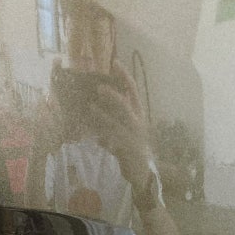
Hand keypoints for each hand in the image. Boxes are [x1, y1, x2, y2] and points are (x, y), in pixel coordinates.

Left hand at [89, 60, 159, 209]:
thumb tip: (95, 108)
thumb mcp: (123, 131)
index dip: (125, 76)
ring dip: (104, 113)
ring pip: (119, 121)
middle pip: (128, 103)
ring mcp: (134, 135)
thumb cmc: (132, 150)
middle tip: (99, 87)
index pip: (133, 90)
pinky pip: (114, 139)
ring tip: (90, 105)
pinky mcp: (128, 148)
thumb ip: (111, 120)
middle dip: (114, 94)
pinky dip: (103, 135)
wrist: (143, 173)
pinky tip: (93, 133)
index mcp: (138, 114)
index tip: (115, 62)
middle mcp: (138, 122)